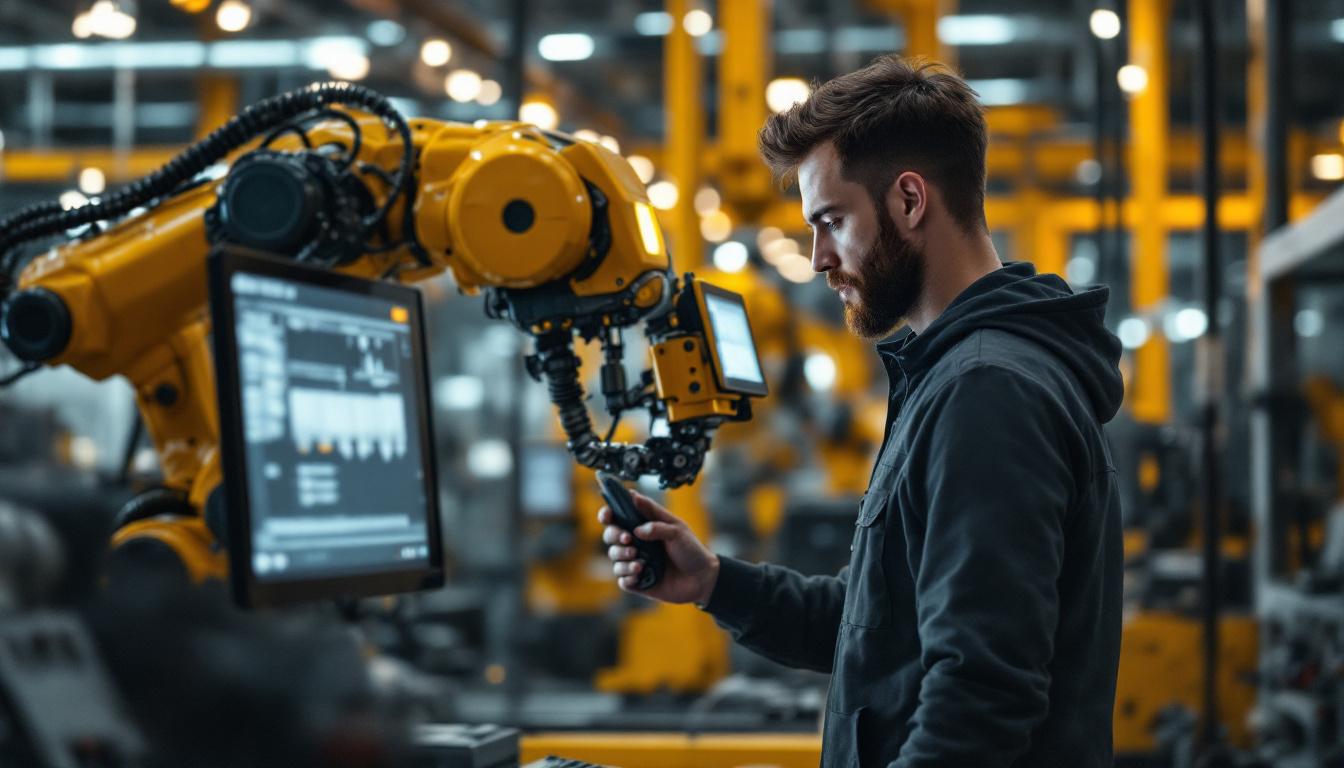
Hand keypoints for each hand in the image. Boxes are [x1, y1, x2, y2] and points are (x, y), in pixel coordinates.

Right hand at [599, 492, 719, 604]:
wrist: (702, 578)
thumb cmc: (691, 550)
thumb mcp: (677, 531)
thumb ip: (656, 523)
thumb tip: (635, 526)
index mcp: (644, 526)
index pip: (619, 516)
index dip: (608, 514)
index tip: (608, 515)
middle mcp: (636, 543)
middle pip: (610, 535)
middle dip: (615, 535)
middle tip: (628, 539)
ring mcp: (635, 561)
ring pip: (614, 557)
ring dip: (623, 557)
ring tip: (640, 561)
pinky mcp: (638, 581)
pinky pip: (622, 579)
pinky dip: (627, 576)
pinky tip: (639, 573)